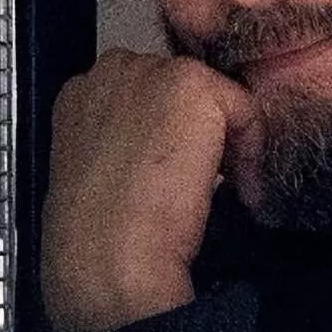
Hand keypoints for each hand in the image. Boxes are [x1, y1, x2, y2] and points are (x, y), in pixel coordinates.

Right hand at [42, 50, 258, 331]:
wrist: (107, 261)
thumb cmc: (95, 242)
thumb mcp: (95, 178)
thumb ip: (121, 147)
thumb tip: (164, 150)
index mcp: (79, 95)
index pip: (144, 95)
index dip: (170, 136)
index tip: (177, 178)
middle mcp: (112, 71)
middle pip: (181, 90)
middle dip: (198, 133)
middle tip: (205, 186)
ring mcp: (151, 73)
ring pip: (214, 100)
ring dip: (225, 143)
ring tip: (223, 194)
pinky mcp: (191, 86)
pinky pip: (244, 109)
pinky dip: (252, 152)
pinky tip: (238, 193)